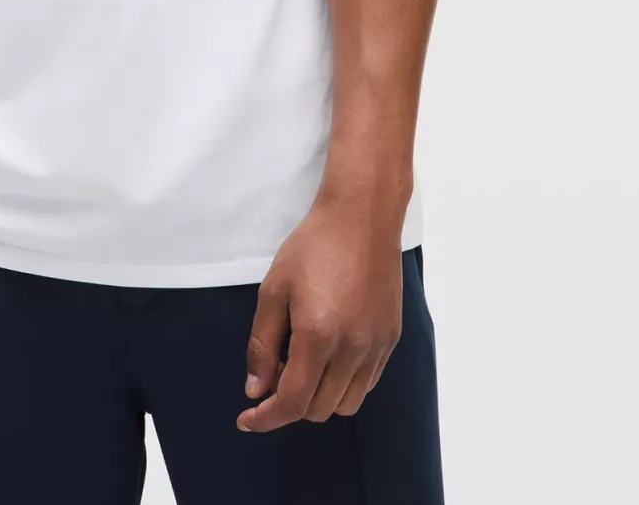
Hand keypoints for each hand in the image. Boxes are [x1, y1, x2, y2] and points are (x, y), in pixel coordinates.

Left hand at [237, 189, 403, 431]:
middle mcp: (352, 349)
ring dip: (319, 397)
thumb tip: (256, 389)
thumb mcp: (273, 289)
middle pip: (319, 409)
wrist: (361, 218)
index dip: (266, 418)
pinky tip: (329, 355)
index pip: (292, 402)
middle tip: (274, 371)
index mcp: (318, 336)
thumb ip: (262, 344)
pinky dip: (344, 383)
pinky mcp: (391, 339)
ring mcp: (376, 347)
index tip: (247, 419)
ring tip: (303, 362)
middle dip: (290, 403)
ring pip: (346, 403)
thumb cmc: (313, 246)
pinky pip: (367, 383)